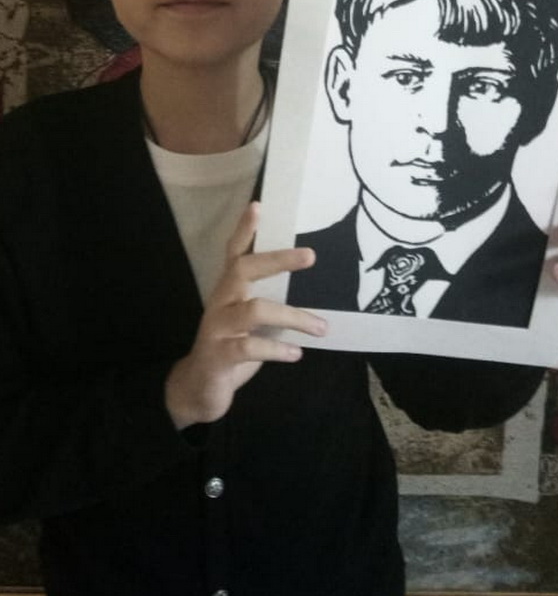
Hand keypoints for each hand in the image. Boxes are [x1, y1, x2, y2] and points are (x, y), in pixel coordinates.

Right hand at [165, 202, 326, 428]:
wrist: (198, 389)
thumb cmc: (231, 349)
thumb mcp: (251, 323)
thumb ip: (270, 305)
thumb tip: (313, 294)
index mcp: (228, 290)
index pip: (234, 252)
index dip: (244, 229)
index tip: (258, 206)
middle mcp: (219, 302)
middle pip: (243, 269)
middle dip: (277, 259)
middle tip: (310, 255)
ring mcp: (215, 328)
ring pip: (254, 310)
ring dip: (293, 317)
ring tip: (320, 327)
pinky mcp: (217, 355)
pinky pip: (249, 347)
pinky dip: (277, 350)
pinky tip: (295, 354)